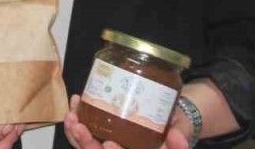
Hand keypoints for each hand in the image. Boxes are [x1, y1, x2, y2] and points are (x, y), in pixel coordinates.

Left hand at [64, 96, 194, 148]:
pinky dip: (75, 125)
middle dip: (86, 144)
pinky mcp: (99, 138)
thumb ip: (180, 137)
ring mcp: (109, 147)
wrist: (169, 119)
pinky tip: (74, 108)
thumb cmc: (175, 126)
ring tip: (72, 116)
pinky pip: (83, 138)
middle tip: (79, 126)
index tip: (109, 144)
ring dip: (75, 134)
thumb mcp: (182, 130)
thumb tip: (177, 136)